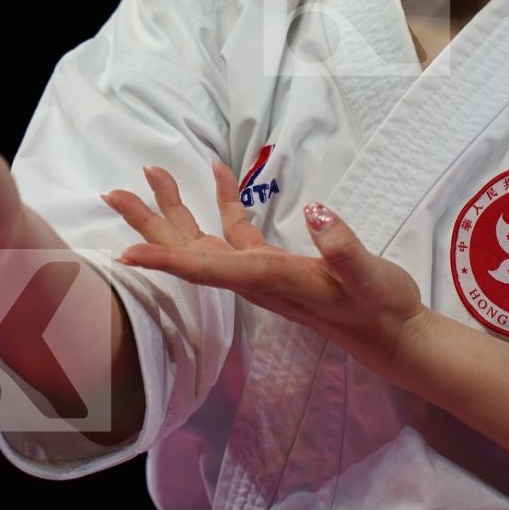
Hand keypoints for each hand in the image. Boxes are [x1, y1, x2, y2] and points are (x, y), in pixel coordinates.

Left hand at [103, 160, 431, 376]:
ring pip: (205, 240)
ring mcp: (261, 273)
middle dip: (150, 222)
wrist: (395, 336)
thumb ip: (344, 249)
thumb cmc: (382, 309)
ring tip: (153, 172)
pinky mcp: (274, 266)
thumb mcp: (372, 279)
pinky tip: (218, 174)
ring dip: (176, 207)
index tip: (125, 253)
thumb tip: (318, 213)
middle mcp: (255, 279)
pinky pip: (236, 233)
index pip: (208, 270)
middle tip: (113, 191)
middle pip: (189, 251)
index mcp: (270, 280)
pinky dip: (222, 203)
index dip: (165, 261)